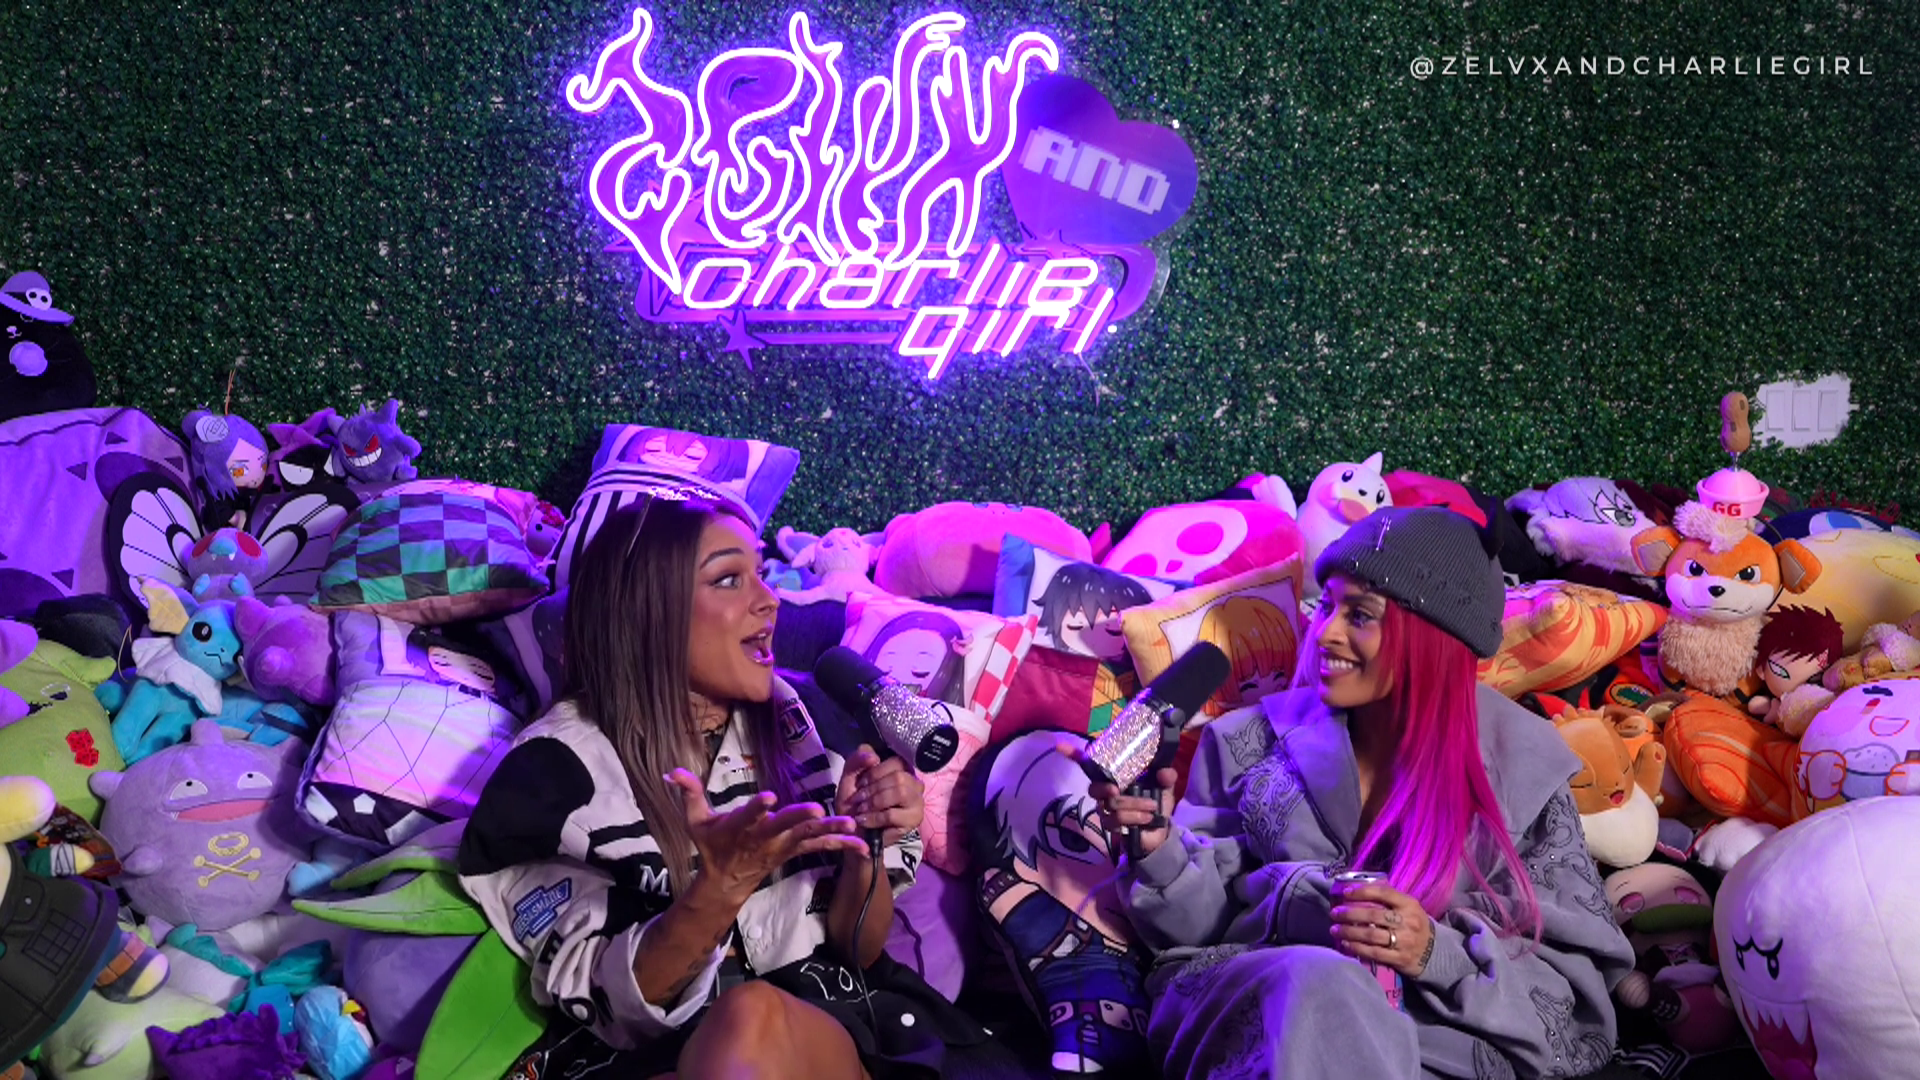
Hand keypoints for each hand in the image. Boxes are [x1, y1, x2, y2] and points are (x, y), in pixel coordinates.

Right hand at [667, 768, 863, 902]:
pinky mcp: (795, 850)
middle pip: (784, 826)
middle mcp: (765, 837)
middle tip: (817, 812)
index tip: (769, 798)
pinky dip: (842, 845)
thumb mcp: (695, 821)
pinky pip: (821, 847)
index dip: (757, 807)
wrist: (726, 881)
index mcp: (740, 827)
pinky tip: (864, 844)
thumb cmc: (712, 845)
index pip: (749, 815)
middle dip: (800, 819)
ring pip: (809, 837)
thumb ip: (688, 794)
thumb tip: (671, 771)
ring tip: (852, 825)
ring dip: (830, 831)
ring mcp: (783, 845)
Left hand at [834, 745, 923, 851]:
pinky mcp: (913, 820)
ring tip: (862, 810)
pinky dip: (874, 817)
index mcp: (901, 769)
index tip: (860, 785)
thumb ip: (857, 761)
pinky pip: (893, 814)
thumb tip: (873, 757)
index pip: (896, 762)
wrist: (854, 833)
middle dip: (873, 789)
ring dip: (875, 802)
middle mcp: (914, 783)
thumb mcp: (850, 778)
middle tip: (858, 800)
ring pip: (900, 793)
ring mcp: (917, 801)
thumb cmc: (855, 804)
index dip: (874, 773)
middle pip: (899, 777)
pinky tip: (864, 820)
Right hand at [1058, 743, 1177, 858]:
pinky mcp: (1111, 826)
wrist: (1160, 832)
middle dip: (1105, 788)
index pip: (1091, 765)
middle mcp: (1106, 792)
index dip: (1075, 755)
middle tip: (1118, 790)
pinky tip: (1147, 818)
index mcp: (1115, 777)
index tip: (1060, 746)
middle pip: (1094, 788)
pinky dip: (1135, 817)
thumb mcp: (1165, 788)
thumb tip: (1165, 771)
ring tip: (1151, 806)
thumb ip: (1166, 777)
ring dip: (1133, 805)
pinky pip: (1116, 820)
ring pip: (1111, 804)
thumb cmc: (1156, 803)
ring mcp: (1106, 810)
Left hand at [1329, 881, 1435, 977]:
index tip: (1345, 893)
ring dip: (1349, 932)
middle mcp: (1407, 922)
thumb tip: (1359, 887)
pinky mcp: (1400, 959)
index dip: (1362, 891)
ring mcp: (1404, 941)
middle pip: (1373, 915)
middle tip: (1334, 913)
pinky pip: (1374, 953)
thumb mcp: (1408, 907)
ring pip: (1371, 935)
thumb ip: (1388, 897)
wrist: (1435, 951)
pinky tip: (1346, 944)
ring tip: (1335, 930)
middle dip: (1349, 914)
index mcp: (1409, 905)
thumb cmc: (1414, 924)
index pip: (1383, 893)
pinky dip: (1357, 948)